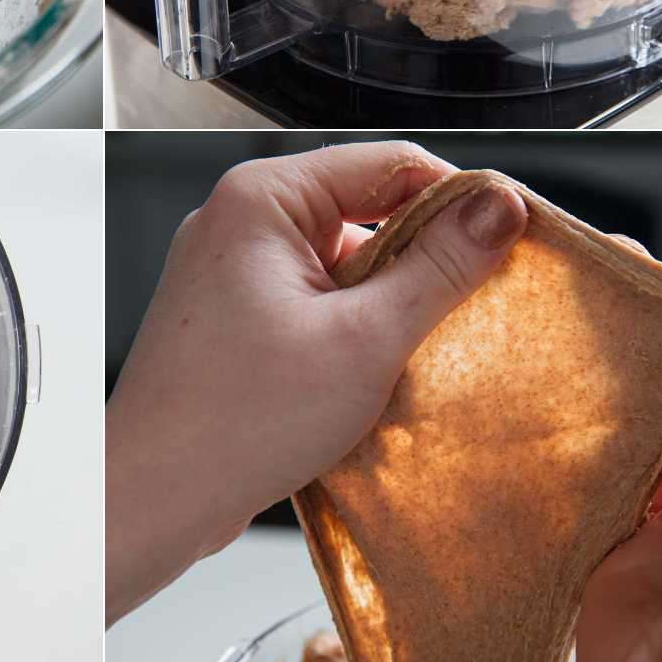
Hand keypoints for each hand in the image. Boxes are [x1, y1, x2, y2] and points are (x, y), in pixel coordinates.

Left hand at [105, 141, 526, 624]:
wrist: (154, 497)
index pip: (390, 164)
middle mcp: (240, 221)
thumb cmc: (232, 420)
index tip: (508, 237)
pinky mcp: (236, 315)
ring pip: (344, 262)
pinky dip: (352, 329)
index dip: (459, 198)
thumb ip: (438, 268)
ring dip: (387, 304)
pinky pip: (315, 300)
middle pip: (367, 210)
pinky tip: (371, 374)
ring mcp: (233, 269)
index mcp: (262, 198)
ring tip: (409, 355)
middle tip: (466, 309)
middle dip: (422, 259)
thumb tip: (495, 209)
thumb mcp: (364, 339)